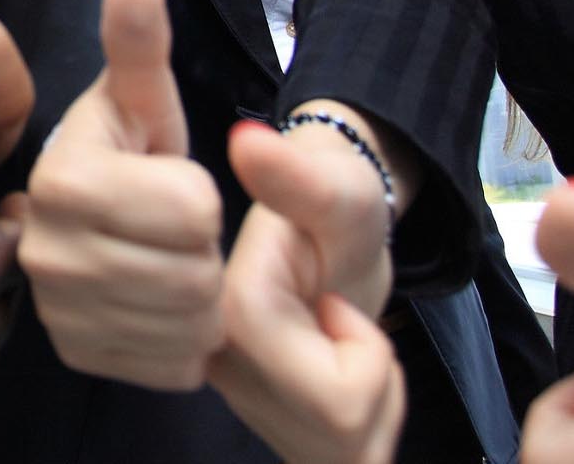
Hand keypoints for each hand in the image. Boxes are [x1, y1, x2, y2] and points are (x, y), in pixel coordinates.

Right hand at [15, 0, 224, 389]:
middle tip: (179, 227)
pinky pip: (175, 364)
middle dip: (206, 250)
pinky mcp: (79, 356)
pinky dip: (189, 340)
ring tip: (174, 259)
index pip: (192, 210)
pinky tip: (165, 304)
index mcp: (61, 179)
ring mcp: (57, 312)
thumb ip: (138, 41)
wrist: (102, 220)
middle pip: (195, 273)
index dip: (203, 195)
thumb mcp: (140, 95)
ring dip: (204, 296)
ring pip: (189, 324)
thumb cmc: (131, 150)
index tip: (171, 177)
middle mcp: (44, 252)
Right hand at [208, 120, 403, 463]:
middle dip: (366, 370)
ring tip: (341, 338)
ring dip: (370, 390)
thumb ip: (296, 174)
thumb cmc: (333, 203)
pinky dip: (365, 415)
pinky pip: (339, 453)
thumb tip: (247, 140)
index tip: (330, 294)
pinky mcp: (257, 422)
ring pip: (338, 440)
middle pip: (326, 415)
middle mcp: (203, 357)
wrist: (323, 237)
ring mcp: (226, 394)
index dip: (351, 336)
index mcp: (215, 305)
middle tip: (342, 316)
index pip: (297, 362)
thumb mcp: (336, 185)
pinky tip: (338, 370)